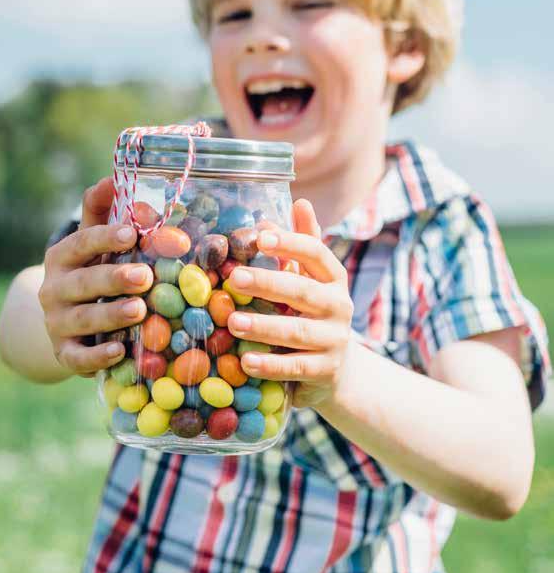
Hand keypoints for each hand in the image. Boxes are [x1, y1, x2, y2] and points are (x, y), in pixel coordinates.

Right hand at [38, 177, 153, 377]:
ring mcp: (56, 322)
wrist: (64, 323)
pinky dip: (97, 356)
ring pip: (82, 319)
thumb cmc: (90, 271)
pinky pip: (78, 357)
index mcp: (61, 256)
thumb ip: (102, 211)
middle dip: (113, 279)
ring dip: (111, 315)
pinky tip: (118, 351)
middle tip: (144, 276)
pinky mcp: (64, 353)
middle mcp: (53, 288)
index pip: (81, 242)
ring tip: (139, 311)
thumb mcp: (93, 242)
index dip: (106, 237)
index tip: (133, 232)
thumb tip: (114, 177)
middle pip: (83, 282)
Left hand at [226, 199, 355, 407]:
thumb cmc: (311, 313)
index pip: (317, 254)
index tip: (261, 238)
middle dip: (268, 283)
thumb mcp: (309, 278)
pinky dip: (270, 366)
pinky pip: (296, 368)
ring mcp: (335, 340)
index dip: (291, 244)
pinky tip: (246, 361)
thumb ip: (302, 244)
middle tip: (235, 279)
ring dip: (263, 327)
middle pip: (303, 292)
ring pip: (297, 332)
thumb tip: (300, 201)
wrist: (338, 370)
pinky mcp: (326, 371)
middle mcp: (339, 306)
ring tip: (233, 323)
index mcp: (333, 278)